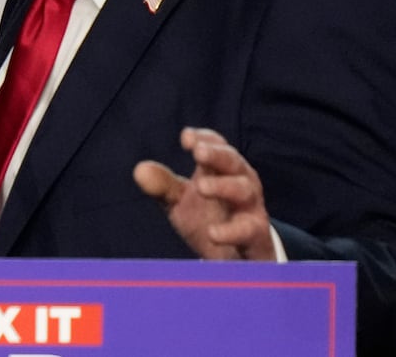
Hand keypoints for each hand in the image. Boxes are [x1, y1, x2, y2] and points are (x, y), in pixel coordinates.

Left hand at [133, 127, 275, 260]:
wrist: (236, 258)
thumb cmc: (209, 218)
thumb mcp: (182, 201)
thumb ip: (163, 185)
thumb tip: (139, 170)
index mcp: (223, 170)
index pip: (216, 146)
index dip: (204, 139)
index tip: (186, 138)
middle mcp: (241, 183)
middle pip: (233, 162)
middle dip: (217, 155)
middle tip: (198, 152)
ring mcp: (251, 209)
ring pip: (244, 190)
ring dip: (223, 186)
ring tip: (200, 186)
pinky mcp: (256, 236)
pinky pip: (248, 230)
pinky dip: (231, 231)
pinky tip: (213, 233)